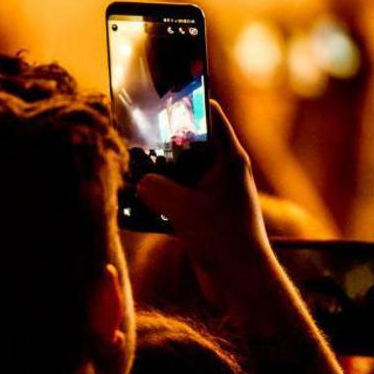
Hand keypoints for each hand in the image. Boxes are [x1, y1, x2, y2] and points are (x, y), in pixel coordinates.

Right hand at [137, 101, 273, 283]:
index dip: (188, 100)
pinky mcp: (206, 215)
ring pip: (183, 173)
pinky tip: (138, 201)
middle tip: (136, 132)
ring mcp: (215, 195)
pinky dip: (163, 198)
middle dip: (165, 141)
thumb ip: (155, 187)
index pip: (210, 115)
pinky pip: (180, 198)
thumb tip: (140, 181)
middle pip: (191, 144)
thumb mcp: (181, 208)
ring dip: (161, 174)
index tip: (162, 92)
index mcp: (229, 159)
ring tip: (132, 166)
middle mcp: (225, 172)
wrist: (241, 282)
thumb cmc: (223, 239)